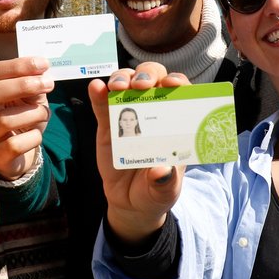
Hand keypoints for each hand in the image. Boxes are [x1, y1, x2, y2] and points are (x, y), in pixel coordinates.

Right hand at [0, 57, 53, 180]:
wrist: (17, 153)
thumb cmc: (20, 118)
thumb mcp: (27, 98)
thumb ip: (31, 84)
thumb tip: (40, 70)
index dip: (16, 66)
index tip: (43, 64)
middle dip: (22, 85)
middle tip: (48, 83)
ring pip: (4, 120)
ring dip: (33, 113)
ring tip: (44, 114)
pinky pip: (14, 144)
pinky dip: (33, 137)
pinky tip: (36, 134)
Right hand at [89, 63, 190, 245]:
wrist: (130, 203)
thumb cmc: (156, 191)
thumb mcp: (165, 191)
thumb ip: (165, 182)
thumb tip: (162, 171)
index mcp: (175, 123)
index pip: (181, 93)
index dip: (178, 83)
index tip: (172, 84)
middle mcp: (154, 112)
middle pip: (154, 79)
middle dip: (148, 75)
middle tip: (141, 86)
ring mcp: (129, 115)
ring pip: (127, 84)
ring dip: (123, 78)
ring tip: (118, 87)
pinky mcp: (107, 124)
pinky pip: (102, 104)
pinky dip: (99, 93)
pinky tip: (96, 88)